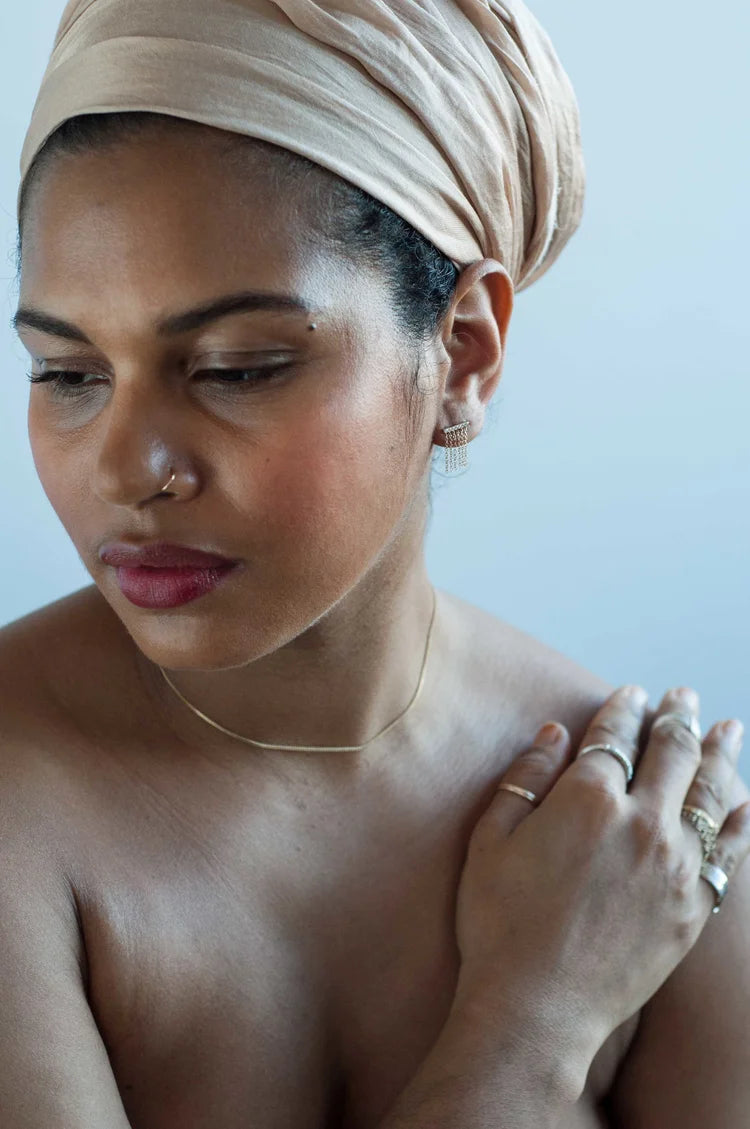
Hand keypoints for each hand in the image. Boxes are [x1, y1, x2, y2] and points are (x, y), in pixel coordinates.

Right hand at [450, 685, 749, 1061]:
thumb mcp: (490, 840)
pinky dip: (739, 819)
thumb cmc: (500, 923)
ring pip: (710, 792)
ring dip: (720, 753)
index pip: (615, 734)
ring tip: (729, 728)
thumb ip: (525, 778)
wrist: (537, 1007)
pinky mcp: (694, 907)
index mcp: (587, 798)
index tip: (632, 693)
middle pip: (671, 752)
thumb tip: (554, 734)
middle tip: (685, 696)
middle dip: (678, 716)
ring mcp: (674, 866)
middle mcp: (641, 822)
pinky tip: (744, 800)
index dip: (623, 708)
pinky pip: (729, 850)